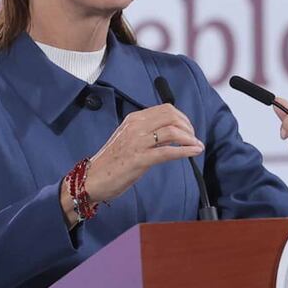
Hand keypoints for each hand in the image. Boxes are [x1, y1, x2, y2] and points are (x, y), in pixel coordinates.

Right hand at [69, 104, 203, 208]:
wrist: (92, 179)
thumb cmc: (112, 162)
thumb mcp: (129, 138)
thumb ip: (146, 131)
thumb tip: (170, 131)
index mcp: (134, 119)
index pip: (165, 109)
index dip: (182, 118)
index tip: (188, 128)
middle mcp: (136, 127)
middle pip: (172, 116)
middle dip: (188, 126)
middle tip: (193, 138)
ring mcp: (137, 142)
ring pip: (172, 131)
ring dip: (189, 138)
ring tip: (196, 145)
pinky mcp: (139, 159)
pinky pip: (168, 151)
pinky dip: (185, 151)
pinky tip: (194, 152)